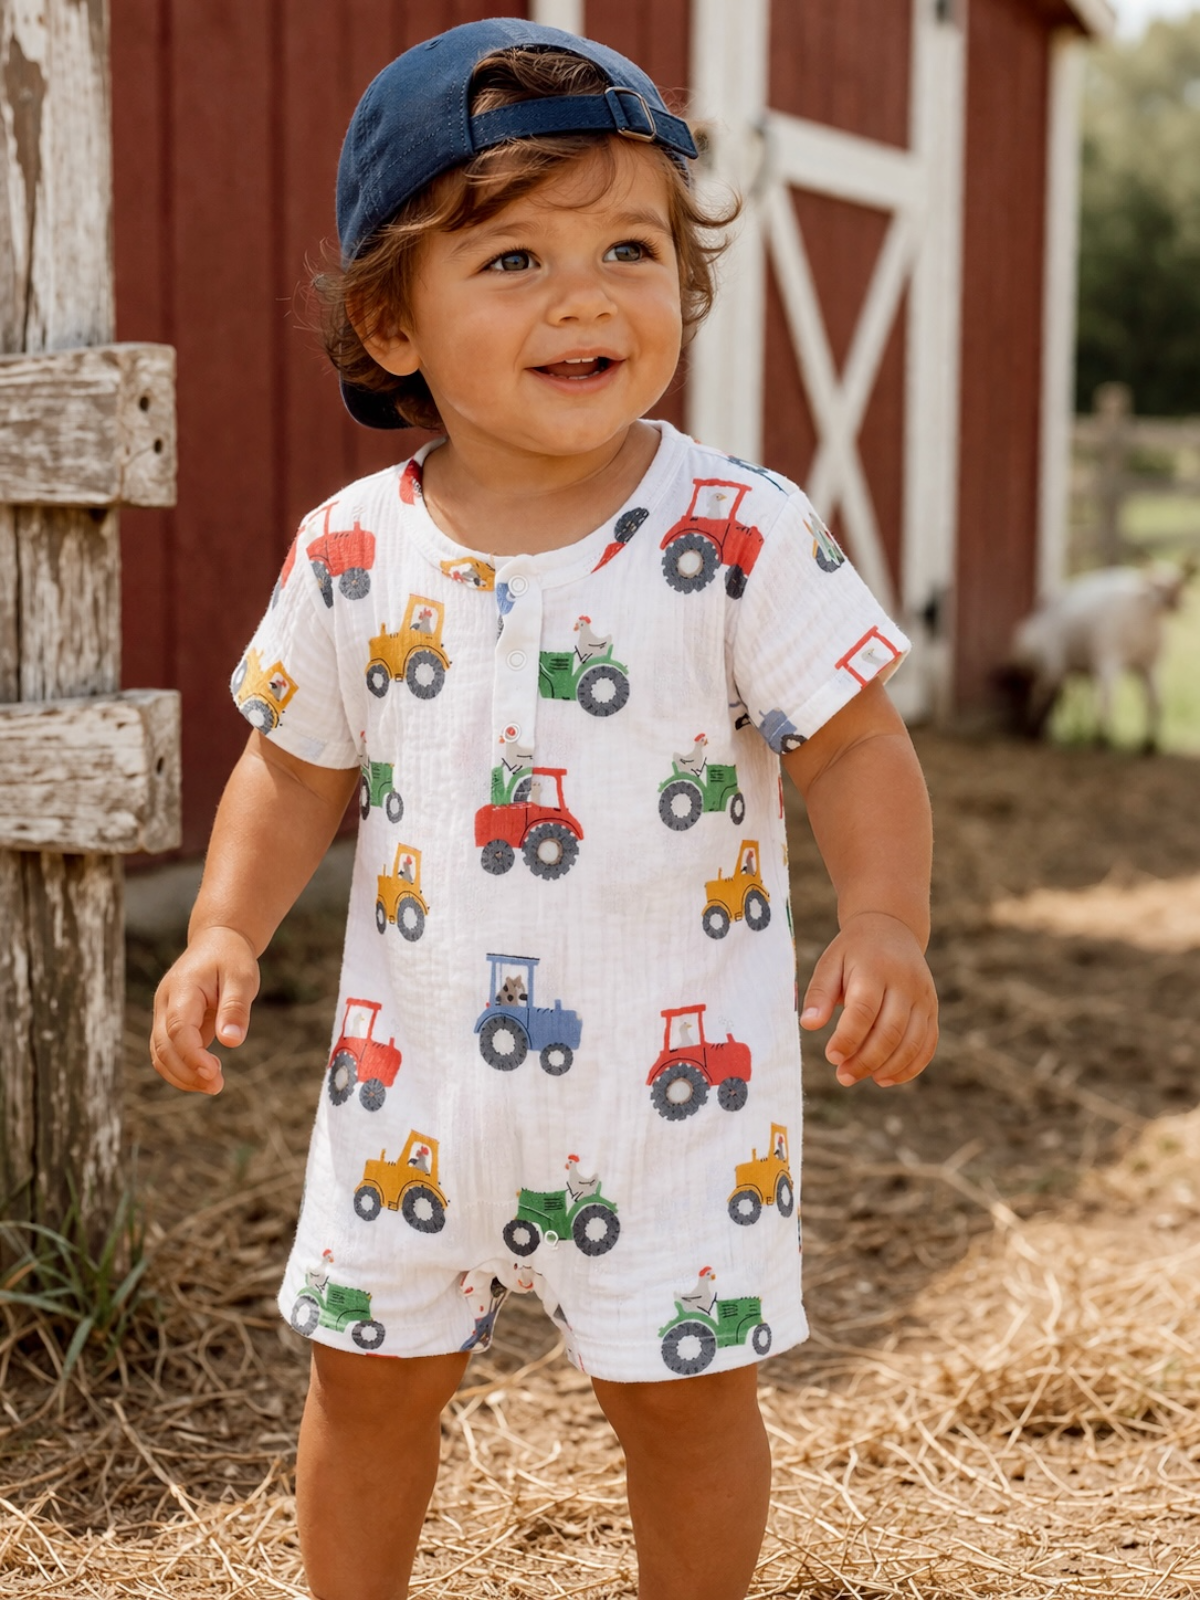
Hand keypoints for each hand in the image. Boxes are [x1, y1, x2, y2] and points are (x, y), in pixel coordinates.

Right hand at [149, 926, 259, 1094]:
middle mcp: (165, 1003)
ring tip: (214, 1085)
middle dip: (187, 1072)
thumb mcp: (242, 977)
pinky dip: (183, 1069)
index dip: (192, 1056)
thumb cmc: (231, 958)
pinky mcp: (169, 1024)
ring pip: (160, 1055)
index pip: (178, 1029)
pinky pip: (168, 1053)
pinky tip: (207, 1075)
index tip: (214, 1073)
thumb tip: (231, 1042)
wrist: (216, 942)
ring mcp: (163, 1014)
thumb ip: (235, 1008)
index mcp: (182, 988)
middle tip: (218, 1086)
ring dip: (182, 1076)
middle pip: (163, 1047)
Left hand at [800, 911, 936, 1087]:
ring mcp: (924, 997)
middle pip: (891, 1031)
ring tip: (861, 1077)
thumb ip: (819, 993)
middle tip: (843, 1076)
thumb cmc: (853, 951)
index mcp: (876, 969)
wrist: (891, 929)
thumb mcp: (830, 962)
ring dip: (888, 1067)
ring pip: (913, 1042)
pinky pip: (928, 1044)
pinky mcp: (932, 1009)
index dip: (848, 1038)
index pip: (864, 1010)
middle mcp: (906, 983)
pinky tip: (886, 1078)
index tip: (831, 1056)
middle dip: (866, 1060)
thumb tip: (809, 1024)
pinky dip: (910, 1067)